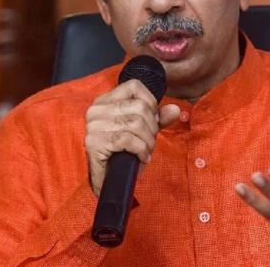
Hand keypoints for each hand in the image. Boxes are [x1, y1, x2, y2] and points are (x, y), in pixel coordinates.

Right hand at [84, 79, 180, 195]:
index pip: (134, 86)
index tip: (152, 120)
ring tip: (146, 151)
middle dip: (152, 127)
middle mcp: (97, 109)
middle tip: (149, 142)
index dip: (151, 102)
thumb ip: (157, 118)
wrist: (108, 182)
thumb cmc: (123, 153)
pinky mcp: (95, 142)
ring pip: (136, 123)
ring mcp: (94, 125)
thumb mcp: (142, 131)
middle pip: (140, 107)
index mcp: (105, 101)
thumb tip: (175, 109)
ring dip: (148, 141)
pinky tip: (141, 157)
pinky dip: (141, 150)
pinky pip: (128, 139)